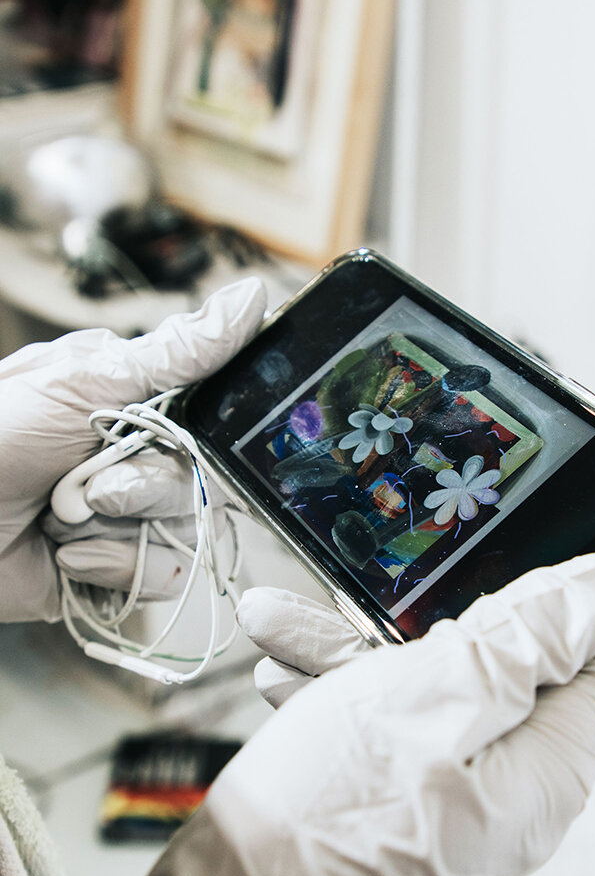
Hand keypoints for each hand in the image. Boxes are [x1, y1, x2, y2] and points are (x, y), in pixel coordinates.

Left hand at [0, 277, 266, 622]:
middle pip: (201, 482)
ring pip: (185, 531)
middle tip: (86, 483)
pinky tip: (66, 554)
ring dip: (118, 529)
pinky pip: (159, 576)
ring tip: (62, 518)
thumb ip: (176, 351)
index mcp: (135, 404)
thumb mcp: (85, 380)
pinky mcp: (114, 569)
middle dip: (140, 487)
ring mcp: (126, 518)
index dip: (203, 433)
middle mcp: (137, 460)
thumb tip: (251, 300)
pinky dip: (112, 568)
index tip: (165, 436)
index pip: (210, 418)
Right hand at [54, 551, 594, 875]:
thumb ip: (534, 640)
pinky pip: (392, 733)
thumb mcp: (438, 701)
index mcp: (551, 763)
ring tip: (280, 624)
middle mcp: (517, 789)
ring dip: (363, 652)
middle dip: (443, 614)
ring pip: (434, 693)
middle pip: (513, 665)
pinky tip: (281, 673)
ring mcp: (459, 804)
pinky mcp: (405, 814)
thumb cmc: (333, 830)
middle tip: (382, 584)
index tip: (558, 545)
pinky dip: (341, 695)